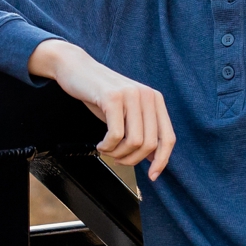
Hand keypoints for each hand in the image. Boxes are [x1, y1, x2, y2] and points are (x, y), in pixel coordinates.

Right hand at [29, 40, 174, 179]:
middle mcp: (147, 96)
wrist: (76, 69)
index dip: (162, 161)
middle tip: (116, 158)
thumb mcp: (127, 113)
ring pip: (134, 142)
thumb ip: (143, 131)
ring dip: (117, 153)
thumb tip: (154, 159)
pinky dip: (107, 146)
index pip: (168, 138)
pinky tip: (100, 144)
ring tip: (107, 149)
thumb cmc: (100, 95)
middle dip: (131, 159)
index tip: (151, 176)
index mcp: (155, 100)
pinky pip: (116, 135)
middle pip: (149, 144)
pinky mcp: (113, 97)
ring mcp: (131, 95)